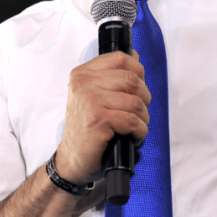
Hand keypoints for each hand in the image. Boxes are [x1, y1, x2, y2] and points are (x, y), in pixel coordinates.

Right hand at [54, 50, 150, 185]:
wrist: (71, 160)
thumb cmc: (86, 129)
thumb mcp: (94, 96)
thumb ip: (112, 76)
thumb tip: (135, 56)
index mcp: (82, 73)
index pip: (121, 58)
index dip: (138, 71)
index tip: (138, 87)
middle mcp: (83, 83)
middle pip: (132, 79)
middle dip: (144, 98)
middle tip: (139, 112)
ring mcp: (89, 100)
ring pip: (135, 102)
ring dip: (143, 118)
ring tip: (135, 127)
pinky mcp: (97, 120)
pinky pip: (132, 121)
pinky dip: (139, 131)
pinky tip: (133, 137)